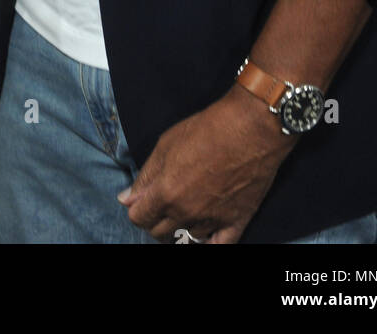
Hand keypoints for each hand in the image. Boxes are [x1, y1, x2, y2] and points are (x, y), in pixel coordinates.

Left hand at [118, 86, 295, 242]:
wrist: (250, 129)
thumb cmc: (206, 129)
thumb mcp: (166, 144)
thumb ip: (146, 176)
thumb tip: (126, 199)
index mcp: (166, 193)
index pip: (139, 217)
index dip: (137, 208)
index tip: (142, 199)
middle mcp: (186, 213)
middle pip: (159, 232)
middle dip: (155, 219)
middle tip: (161, 203)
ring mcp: (212, 221)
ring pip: (186, 240)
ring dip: (180, 228)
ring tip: (183, 210)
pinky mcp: (236, 222)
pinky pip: (218, 247)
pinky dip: (207, 244)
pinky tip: (203, 235)